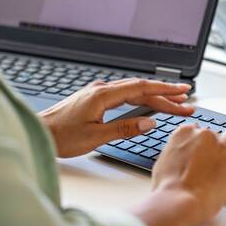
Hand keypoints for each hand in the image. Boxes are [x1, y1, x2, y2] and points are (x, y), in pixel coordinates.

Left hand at [39, 78, 193, 157]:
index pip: (142, 88)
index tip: (183, 92)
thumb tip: (149, 122)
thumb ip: (125, 128)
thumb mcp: (96, 136)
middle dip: (165, 95)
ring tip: (174, 104)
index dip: (165, 90)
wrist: (38, 132)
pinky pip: (123, 96)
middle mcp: (101, 89)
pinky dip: (139, 100)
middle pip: (141, 89)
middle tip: (187, 102)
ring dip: (154, 98)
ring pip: (132, 92)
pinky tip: (147, 105)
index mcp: (103, 95)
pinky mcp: (93, 100)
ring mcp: (97, 93)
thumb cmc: (61, 136)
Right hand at [131, 125, 225, 225]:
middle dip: (214, 144)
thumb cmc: (167, 188)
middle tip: (212, 160)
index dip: (197, 144)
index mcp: (184, 133)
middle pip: (214, 134)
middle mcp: (204, 135)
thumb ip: (175, 154)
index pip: (195, 130)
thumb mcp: (162, 164)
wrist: (178, 201)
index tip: (197, 153)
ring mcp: (222, 147)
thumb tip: (179, 158)